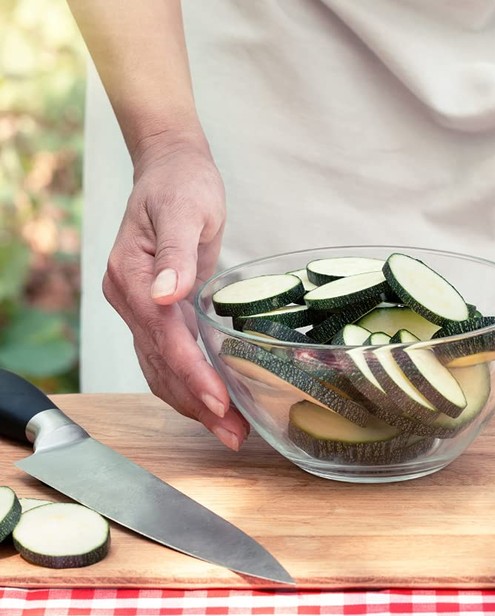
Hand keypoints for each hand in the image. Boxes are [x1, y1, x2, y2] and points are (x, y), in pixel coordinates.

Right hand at [104, 132, 247, 448]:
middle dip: (198, 402)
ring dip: (194, 404)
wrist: (171, 171)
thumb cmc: (182, 185)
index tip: (219, 401)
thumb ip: (176, 252)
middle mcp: (130, 299)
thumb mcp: (185, 209)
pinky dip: (190, 385)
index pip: (163, 337)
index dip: (192, 373)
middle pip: (161, 364)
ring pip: (162, 370)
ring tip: (230, 431)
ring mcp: (140, 309)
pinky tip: (214, 404)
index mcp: (132, 277)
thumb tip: (168, 294)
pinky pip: (167, 359)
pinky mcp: (158, 313)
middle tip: (233, 434)